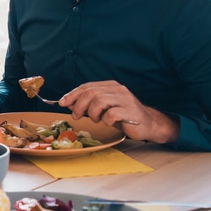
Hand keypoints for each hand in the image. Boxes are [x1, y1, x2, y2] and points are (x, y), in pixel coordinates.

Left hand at [59, 80, 179, 143]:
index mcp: (110, 86)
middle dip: (79, 105)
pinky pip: (111, 114)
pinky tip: (108, 122)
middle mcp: (118, 90)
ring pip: (99, 101)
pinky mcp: (130, 111)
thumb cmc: (123, 116)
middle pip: (91, 93)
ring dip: (92, 113)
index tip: (62, 103)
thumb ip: (88, 103)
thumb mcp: (103, 108)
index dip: (72, 94)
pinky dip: (105, 120)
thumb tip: (67, 103)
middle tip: (76, 115)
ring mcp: (125, 99)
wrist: (148, 124)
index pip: (87, 86)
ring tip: (96, 119)